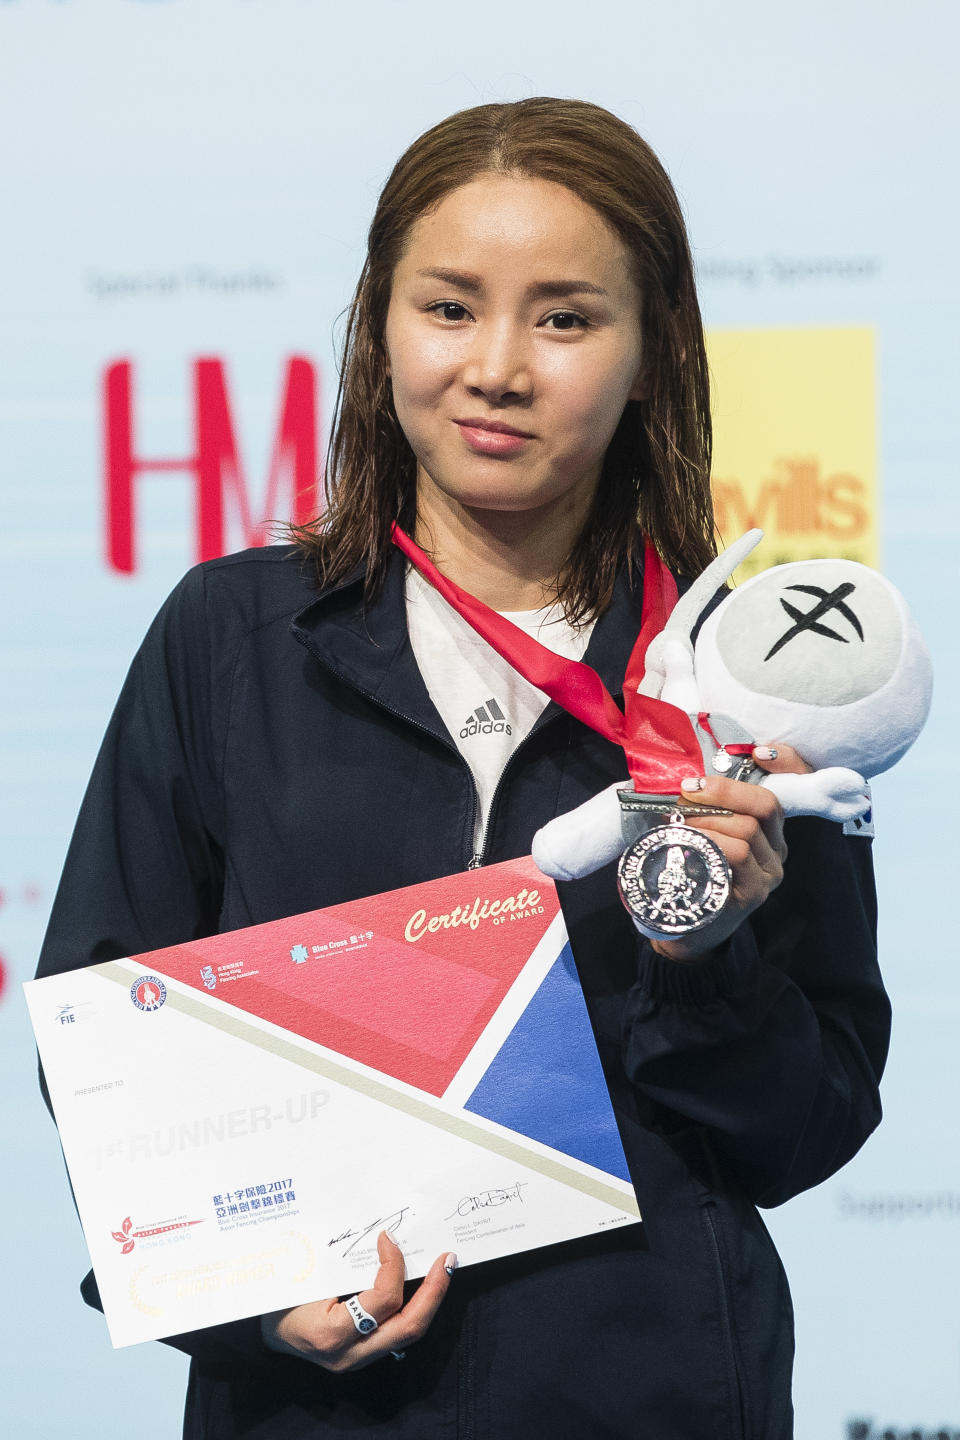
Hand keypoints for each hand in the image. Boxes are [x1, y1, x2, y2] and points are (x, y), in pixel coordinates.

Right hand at [261, 1231, 455, 1371]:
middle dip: (435, 1292)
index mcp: (332, 1334)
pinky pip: (396, 1332)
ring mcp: (358, 1360)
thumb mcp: (302, 1277)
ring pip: (408, 1333)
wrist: (262, 1337)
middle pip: (409, 1327)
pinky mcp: (362, 1356)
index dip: (393, 1265)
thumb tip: (381, 1236)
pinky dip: (412, 1307)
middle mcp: (350, 1354)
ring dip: (429, 1300)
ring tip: (442, 1270)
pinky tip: (421, 1286)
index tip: (390, 1237)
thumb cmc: (278, 1300)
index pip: (382, 1300)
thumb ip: (340, 1265)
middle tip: (448, 1260)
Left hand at [649, 755, 793, 961]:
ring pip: (748, 830)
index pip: (787, 789)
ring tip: (679, 819)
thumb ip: (705, 805)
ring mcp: (768, 874)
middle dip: (723, 792)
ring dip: (708, 818)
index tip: (757, 752)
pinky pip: (736, 855)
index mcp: (770, 831)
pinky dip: (708, 840)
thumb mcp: (703, 832)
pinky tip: (686, 840)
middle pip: (765, 806)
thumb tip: (682, 772)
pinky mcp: (752, 894)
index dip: (784, 763)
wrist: (686, 928)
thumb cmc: (692, 871)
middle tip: (688, 791)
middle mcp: (777, 851)